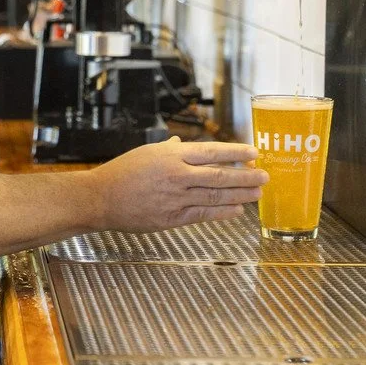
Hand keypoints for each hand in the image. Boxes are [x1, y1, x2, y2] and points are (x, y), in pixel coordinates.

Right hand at [89, 137, 266, 232]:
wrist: (100, 198)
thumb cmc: (121, 172)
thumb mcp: (147, 153)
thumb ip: (169, 151)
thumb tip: (182, 146)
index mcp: (172, 155)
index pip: (212, 151)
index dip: (236, 152)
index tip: (255, 153)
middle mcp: (177, 175)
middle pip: (220, 175)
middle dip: (246, 176)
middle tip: (265, 176)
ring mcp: (176, 198)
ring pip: (216, 196)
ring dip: (240, 195)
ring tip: (257, 194)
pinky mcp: (172, 218)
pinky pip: (203, 214)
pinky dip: (223, 212)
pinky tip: (237, 210)